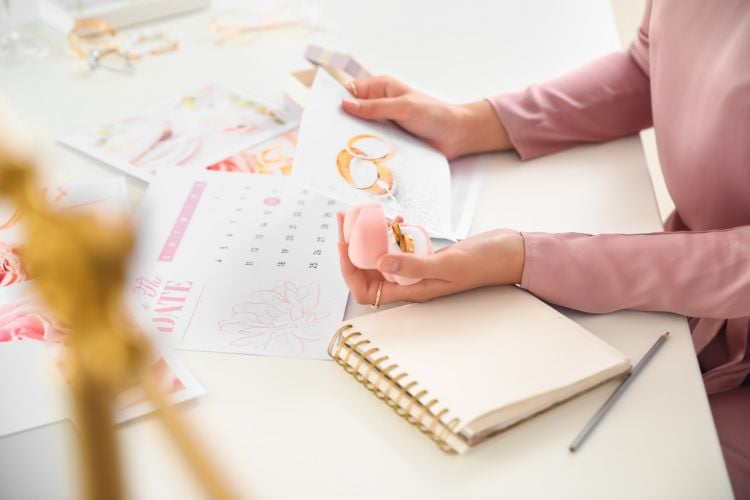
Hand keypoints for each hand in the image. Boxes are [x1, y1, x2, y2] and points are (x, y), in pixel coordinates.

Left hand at [337, 212, 524, 305]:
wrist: (508, 252)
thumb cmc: (484, 263)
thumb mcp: (447, 264)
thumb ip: (414, 265)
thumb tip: (380, 263)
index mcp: (411, 291)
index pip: (366, 291)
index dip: (349, 271)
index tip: (343, 245)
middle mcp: (409, 282)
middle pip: (367, 271)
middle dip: (351, 247)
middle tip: (344, 220)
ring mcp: (416, 268)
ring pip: (380, 256)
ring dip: (368, 237)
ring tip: (364, 215)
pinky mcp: (424, 254)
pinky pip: (398, 245)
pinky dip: (392, 231)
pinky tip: (397, 219)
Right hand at [341, 76, 512, 158]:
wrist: (457, 136)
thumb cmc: (435, 115)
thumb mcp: (405, 108)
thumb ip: (376, 107)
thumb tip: (345, 104)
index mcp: (380, 88)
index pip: (349, 91)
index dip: (334, 101)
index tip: (321, 116)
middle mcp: (378, 106)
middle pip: (351, 114)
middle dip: (339, 125)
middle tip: (325, 139)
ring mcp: (383, 125)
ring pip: (359, 133)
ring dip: (352, 142)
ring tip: (336, 154)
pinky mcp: (389, 142)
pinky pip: (372, 147)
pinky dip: (365, 154)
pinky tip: (355, 163)